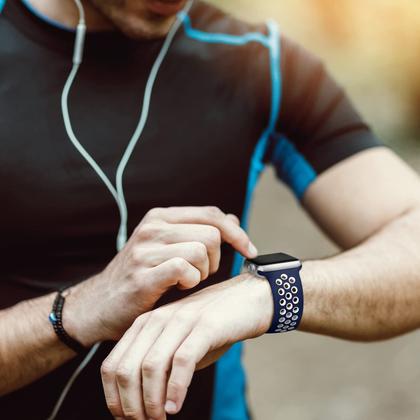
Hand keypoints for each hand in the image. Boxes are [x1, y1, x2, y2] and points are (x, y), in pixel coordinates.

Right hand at [65, 207, 256, 345]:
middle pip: (212, 234)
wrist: (99, 305)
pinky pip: (186, 269)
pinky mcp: (143, 274)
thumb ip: (199, 232)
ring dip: (203, 272)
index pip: (212, 214)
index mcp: (161, 217)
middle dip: (216, 259)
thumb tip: (234, 221)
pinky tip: (178, 287)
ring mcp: (146, 249)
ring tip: (186, 281)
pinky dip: (190, 282)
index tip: (249, 250)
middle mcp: (153, 227)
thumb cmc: (141, 277)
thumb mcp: (169, 247)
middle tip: (200, 274)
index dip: (236, 233)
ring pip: (202, 251)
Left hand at [100, 273, 272, 419]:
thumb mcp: (178, 344)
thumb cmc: (212, 327)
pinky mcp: (205, 326)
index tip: (125, 418)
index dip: (114, 398)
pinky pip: (182, 361)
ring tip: (160, 418)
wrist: (247, 299)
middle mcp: (158, 320)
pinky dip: (176, 389)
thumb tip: (141, 403)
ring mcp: (181, 321)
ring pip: (151, 367)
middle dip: (130, 406)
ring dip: (152, 402)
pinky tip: (176, 406)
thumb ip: (160, 366)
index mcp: (145, 324)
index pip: (111, 365)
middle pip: (127, 369)